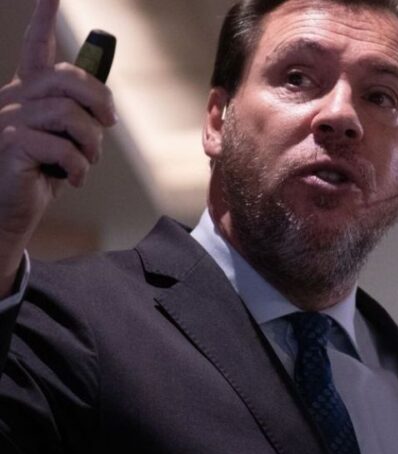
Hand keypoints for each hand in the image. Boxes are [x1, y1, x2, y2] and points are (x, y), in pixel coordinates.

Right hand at [0, 0, 115, 291]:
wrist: (7, 211)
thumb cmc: (39, 174)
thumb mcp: (63, 139)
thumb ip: (78, 116)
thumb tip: (106, 105)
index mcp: (26, 91)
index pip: (34, 46)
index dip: (44, 17)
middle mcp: (13, 98)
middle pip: (67, 78)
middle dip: (99, 100)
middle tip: (108, 124)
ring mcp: (9, 121)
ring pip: (69, 114)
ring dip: (91, 142)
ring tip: (86, 162)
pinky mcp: (11, 146)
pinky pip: (62, 147)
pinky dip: (79, 167)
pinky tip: (74, 179)